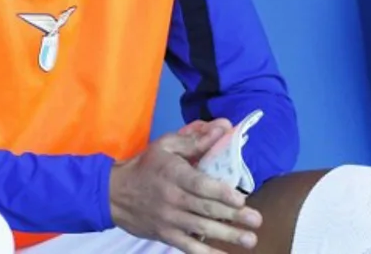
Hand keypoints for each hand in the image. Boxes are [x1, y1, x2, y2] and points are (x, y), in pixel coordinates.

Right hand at [110, 126, 261, 252]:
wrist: (114, 193)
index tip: (240, 199)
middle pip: (205, 209)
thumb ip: (195, 140)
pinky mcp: (165, 235)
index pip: (199, 185)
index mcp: (173, 173)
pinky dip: (206, 253)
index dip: (221, 193)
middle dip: (233, 216)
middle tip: (256, 220)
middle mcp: (172, 198)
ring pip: (201, 229)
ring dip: (227, 236)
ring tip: (249, 240)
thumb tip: (223, 128)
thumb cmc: (146, 165)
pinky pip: (188, 247)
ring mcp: (169, 220)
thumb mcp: (166, 146)